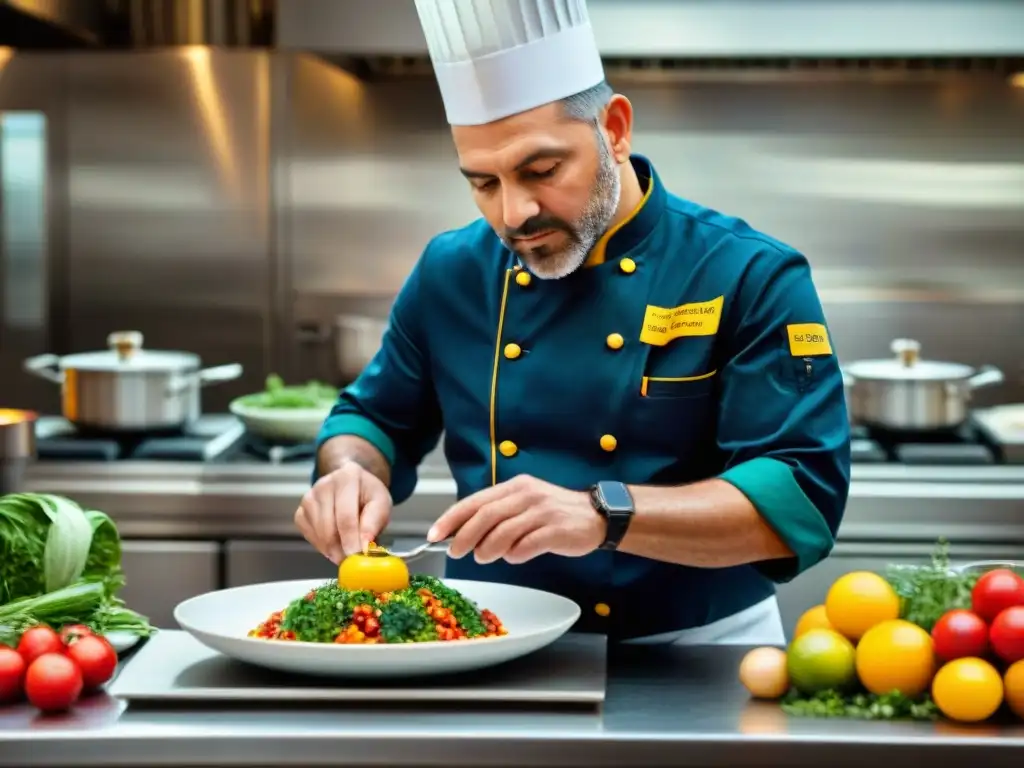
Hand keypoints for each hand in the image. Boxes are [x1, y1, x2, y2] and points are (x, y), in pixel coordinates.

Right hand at [294, 461, 391, 564]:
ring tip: (347, 550)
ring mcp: (309, 498)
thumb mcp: (381, 503)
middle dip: (341, 549)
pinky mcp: (300, 511)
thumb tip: (364, 545)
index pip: (346, 516)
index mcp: (347, 477)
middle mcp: (324, 485)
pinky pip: (310, 536)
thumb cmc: (368, 495)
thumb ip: (374, 522)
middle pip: (329, 527)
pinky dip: (323, 546)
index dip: (351, 540)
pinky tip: (335, 543)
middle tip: (353, 561)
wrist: (352, 486)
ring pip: (319, 534)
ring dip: (333, 549)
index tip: (356, 556)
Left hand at [427, 475, 605, 564]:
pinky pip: (525, 546)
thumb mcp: (524, 504)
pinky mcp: (555, 530)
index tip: (435, 535)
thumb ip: (498, 514)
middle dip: (464, 537)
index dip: (452, 519)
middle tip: (456, 552)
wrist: (597, 516)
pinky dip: (514, 555)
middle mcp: (527, 495)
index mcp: (515, 486)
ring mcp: (542, 512)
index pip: (475, 501)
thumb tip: (462, 533)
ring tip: (486, 557)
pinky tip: (516, 556)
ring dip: (488, 550)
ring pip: (502, 532)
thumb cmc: (555, 513)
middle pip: (485, 516)